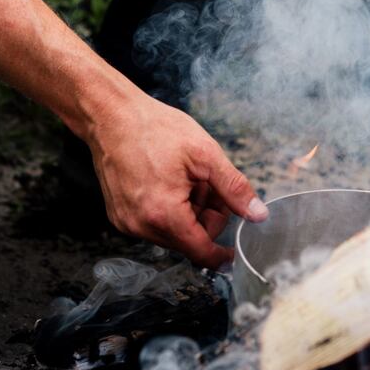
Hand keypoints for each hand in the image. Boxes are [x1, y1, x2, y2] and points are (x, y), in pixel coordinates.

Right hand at [86, 93, 267, 268]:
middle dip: (205, 217)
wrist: (112, 116)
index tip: (233, 249)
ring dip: (186, 212)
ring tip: (184, 178)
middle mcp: (141, 226)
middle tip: (206, 185)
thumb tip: (257, 215)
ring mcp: (127, 222)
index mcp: (164, 214)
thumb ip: (234, 189)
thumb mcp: (205, 154)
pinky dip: (167, 209)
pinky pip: (153, 224)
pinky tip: (165, 181)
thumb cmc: (154, 129)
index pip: (201, 252)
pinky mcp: (119, 215)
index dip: (221, 253)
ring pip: (172, 233)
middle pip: (189, 241)